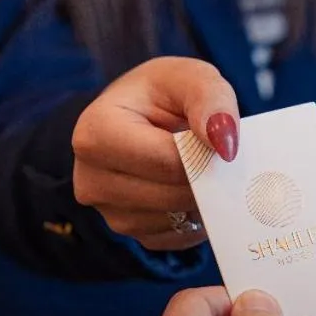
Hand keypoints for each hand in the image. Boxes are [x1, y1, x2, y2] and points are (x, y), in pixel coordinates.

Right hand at [72, 57, 239, 251]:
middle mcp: (91, 180)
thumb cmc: (164, 95)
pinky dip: (196, 217)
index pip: (168, 161)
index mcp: (94, 133)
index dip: (204, 153)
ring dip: (203, 198)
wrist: (144, 119)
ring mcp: (110, 213)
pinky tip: (191, 189)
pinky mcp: (132, 234)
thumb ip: (212, 100)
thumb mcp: (190, 78)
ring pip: (179, 217)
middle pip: (174, 194)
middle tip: (215, 156)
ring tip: (199, 168)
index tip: (219, 140)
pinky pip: (180, 237)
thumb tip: (224, 145)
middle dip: (206, 177)